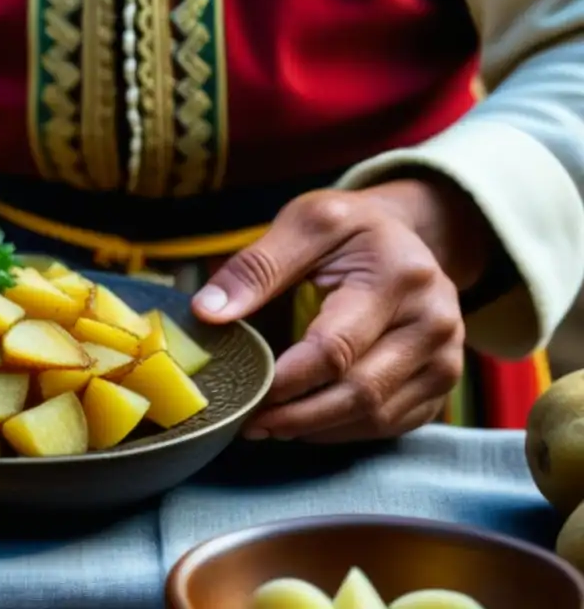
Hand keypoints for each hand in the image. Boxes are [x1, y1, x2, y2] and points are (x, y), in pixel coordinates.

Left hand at [192, 180, 481, 442]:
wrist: (408, 235)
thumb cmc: (351, 230)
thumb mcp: (305, 223)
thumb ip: (256, 267)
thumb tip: (208, 312)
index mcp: (399, 277)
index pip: (336, 348)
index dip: (286, 379)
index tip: (246, 391)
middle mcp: (434, 322)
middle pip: (360, 392)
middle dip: (298, 415)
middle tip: (250, 422)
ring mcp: (446, 358)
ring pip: (376, 417)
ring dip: (317, 429)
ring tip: (269, 424)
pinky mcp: (443, 384)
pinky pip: (391, 424)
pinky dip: (343, 431)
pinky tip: (306, 423)